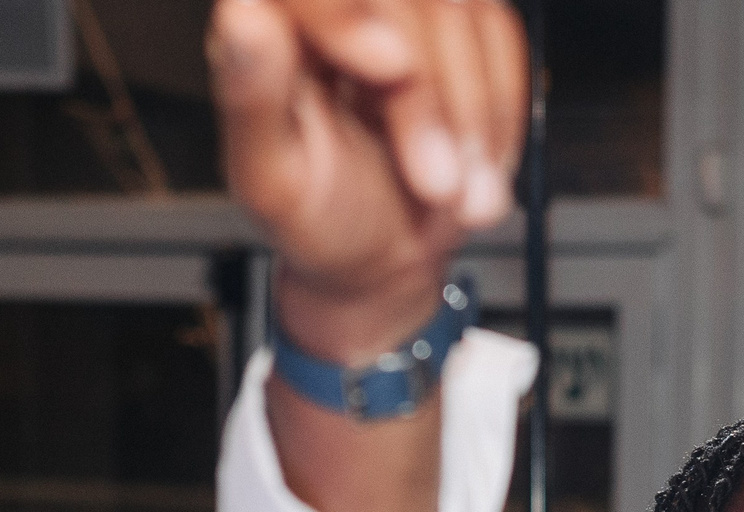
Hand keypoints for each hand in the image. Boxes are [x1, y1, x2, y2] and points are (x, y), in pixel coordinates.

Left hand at [211, 0, 527, 362]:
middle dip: (430, 97)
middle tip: (435, 184)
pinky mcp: (456, 26)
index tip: (392, 71)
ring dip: (474, 114)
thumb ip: (252, 98)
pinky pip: (498, 35)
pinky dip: (500, 108)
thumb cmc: (321, 221)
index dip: (350, 13)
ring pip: (459, 9)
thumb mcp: (273, 182)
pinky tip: (477, 159)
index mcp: (272, 24)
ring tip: (459, 193)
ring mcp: (402, 11)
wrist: (387, 254)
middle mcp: (336, 5)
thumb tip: (242, 13)